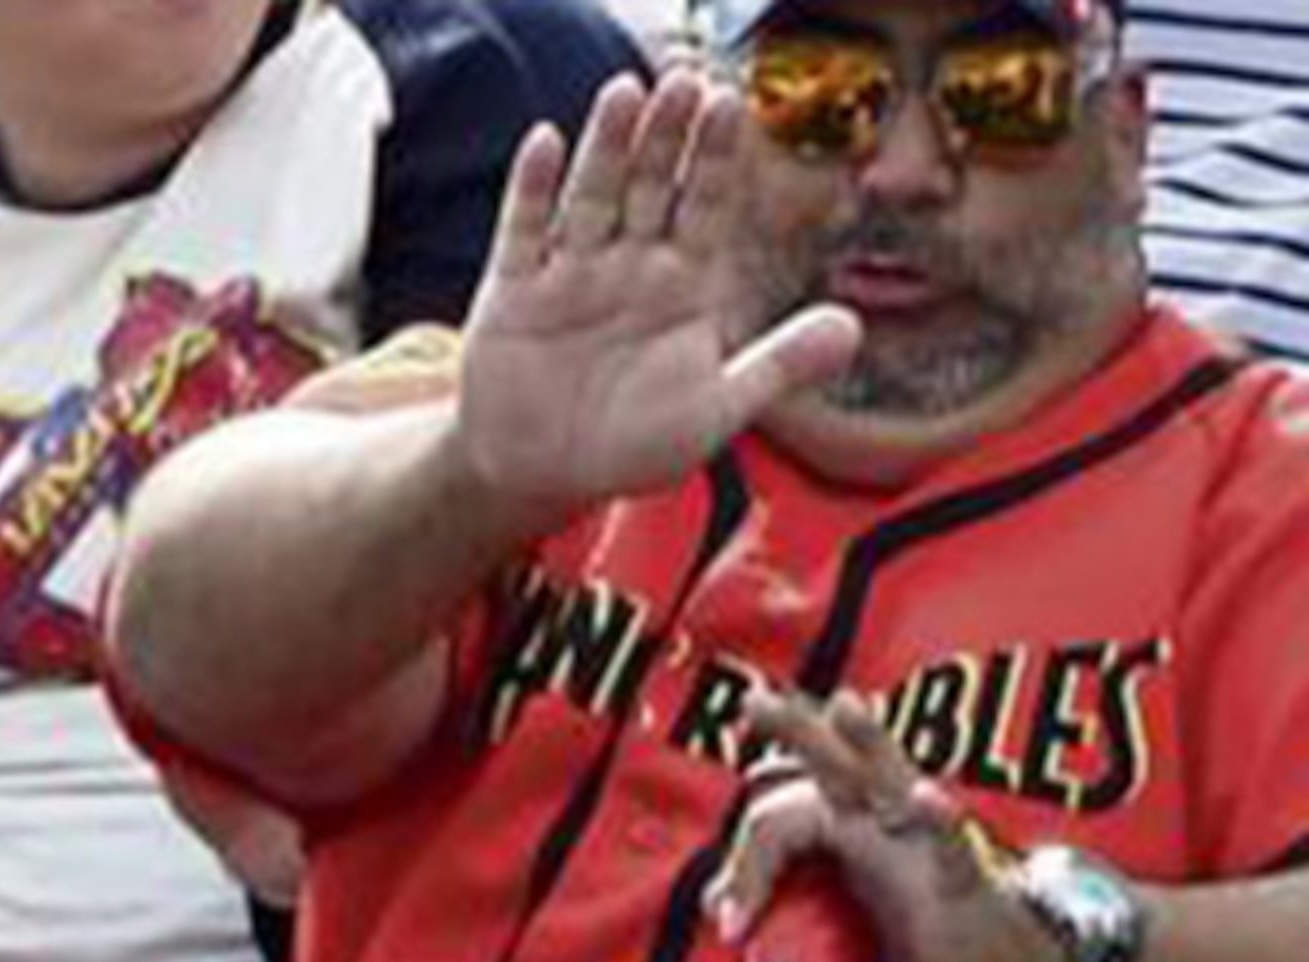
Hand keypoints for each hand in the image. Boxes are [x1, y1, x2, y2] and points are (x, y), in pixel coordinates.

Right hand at [456, 73, 859, 525]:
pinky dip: (532, 188)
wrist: (541, 477)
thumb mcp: (716, 410)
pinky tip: (546, 141)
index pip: (705, 206)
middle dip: (668, 137)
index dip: (717, 159)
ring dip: (607, 147)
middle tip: (684, 81)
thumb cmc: (631, 445)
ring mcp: (569, 275)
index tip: (732, 105)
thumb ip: (779, 365)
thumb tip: (853, 328)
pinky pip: (523, 232)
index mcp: (681, 286)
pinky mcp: (512, 294)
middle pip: (650, 188)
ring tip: (625, 92)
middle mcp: (627, 267)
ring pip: (591, 197)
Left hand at [705, 688, 1065, 961]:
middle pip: (836, 765)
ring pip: (893, 783)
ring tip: (848, 708)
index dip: (745, 855)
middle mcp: (886, 825)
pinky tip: (928, 798)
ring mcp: (926, 847)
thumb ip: (783, 897)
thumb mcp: (839, 916)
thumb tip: (712, 902)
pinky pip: (951, 846)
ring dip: (870, 743)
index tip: (724, 919)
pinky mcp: (965, 884)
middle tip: (753, 702)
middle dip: (797, 729)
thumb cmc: (923, 933)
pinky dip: (939, 821)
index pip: (787, 809)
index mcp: (851, 829)